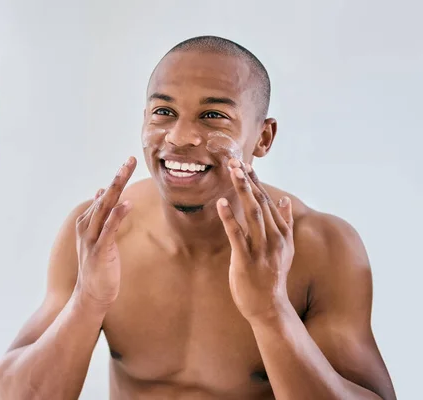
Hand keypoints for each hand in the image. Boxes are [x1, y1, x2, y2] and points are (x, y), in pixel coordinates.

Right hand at [74, 157, 136, 310]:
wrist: (90, 295)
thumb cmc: (98, 266)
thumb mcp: (99, 237)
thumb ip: (100, 216)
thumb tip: (102, 192)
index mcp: (88, 223)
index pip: (105, 196)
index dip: (117, 178)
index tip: (128, 162)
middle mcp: (87, 227)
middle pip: (106, 196)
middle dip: (118, 177)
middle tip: (130, 160)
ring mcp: (92, 239)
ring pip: (105, 208)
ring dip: (116, 189)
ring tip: (126, 172)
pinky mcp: (100, 251)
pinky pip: (109, 229)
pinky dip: (116, 216)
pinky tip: (125, 204)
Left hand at [216, 159, 294, 322]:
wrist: (269, 306)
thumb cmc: (272, 275)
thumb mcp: (285, 248)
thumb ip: (285, 224)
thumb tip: (285, 201)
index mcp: (281, 233)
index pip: (267, 201)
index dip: (256, 182)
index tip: (245, 164)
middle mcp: (274, 238)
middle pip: (260, 203)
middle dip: (248, 181)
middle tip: (235, 161)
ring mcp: (261, 249)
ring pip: (252, 214)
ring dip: (242, 191)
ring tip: (232, 173)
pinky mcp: (246, 260)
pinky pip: (237, 235)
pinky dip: (229, 218)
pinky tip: (221, 203)